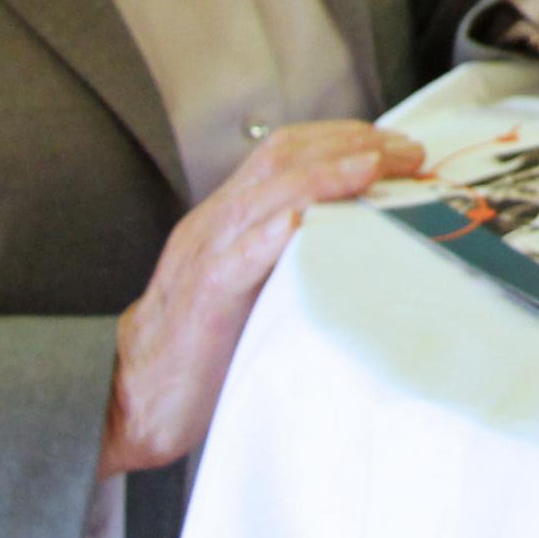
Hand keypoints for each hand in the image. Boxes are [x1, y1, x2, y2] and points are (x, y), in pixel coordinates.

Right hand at [100, 120, 420, 476]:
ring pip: (266, 193)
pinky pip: (239, 255)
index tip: (394, 146)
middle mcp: (216, 223)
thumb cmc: (201, 350)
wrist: (131, 399)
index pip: (283, 152)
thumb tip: (364, 240)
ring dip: (328, 172)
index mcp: (227, 217)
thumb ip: (287, 256)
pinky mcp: (204, 299)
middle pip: (282, 157)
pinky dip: (278, 230)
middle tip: (407, 150)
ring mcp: (207, 257)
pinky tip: (310, 218)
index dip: (341, 138)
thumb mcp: (248, 286)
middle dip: (350, 143)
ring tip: (376, 165)